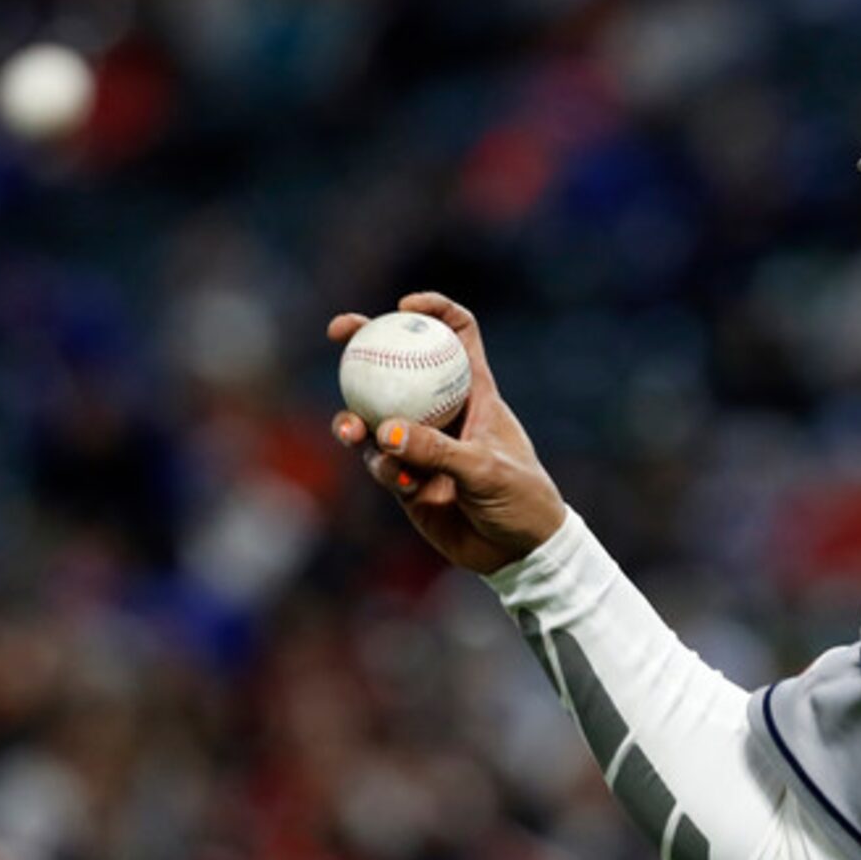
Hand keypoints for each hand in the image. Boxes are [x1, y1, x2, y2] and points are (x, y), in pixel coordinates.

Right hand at [329, 293, 566, 573]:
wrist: (519, 553)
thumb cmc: (522, 500)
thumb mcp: (486, 471)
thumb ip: (437, 452)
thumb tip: (384, 432)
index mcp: (476, 392)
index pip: (457, 335)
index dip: (434, 311)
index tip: (405, 306)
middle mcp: (445, 412)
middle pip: (399, 365)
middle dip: (364, 342)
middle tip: (338, 331)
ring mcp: (422, 444)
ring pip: (376, 417)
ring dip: (357, 418)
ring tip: (351, 431)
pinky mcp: (406, 478)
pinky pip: (381, 463)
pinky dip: (382, 467)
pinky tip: (398, 480)